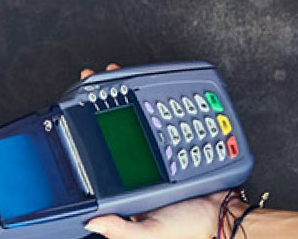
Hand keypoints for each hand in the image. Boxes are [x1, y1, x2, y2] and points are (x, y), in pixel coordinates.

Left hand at [77, 65, 234, 238]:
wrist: (223, 213)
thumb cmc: (187, 226)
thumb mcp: (149, 232)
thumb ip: (123, 229)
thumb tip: (93, 221)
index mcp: (125, 186)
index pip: (99, 155)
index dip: (85, 133)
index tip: (74, 111)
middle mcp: (139, 165)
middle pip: (115, 128)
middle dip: (101, 102)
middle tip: (92, 79)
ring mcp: (157, 150)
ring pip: (138, 117)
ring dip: (127, 94)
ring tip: (117, 75)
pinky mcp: (176, 140)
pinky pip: (164, 117)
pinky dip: (157, 99)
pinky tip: (149, 88)